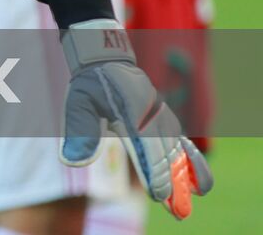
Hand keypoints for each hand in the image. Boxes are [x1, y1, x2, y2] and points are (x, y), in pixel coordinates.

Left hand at [60, 19, 212, 218]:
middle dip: (172, 183)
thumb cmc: (91, 85)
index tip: (159, 195)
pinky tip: (199, 184)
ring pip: (176, 152)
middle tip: (177, 211)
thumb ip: (79, 132)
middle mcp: (150, 117)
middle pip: (165, 155)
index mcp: (129, 113)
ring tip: (189, 202)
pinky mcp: (166, 121)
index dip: (153, 172)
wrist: (108, 61)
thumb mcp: (78, 102)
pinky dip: (192, 163)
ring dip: (184, 177)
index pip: (145, 148)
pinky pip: (182, 143)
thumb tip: (72, 162)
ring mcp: (161, 118)